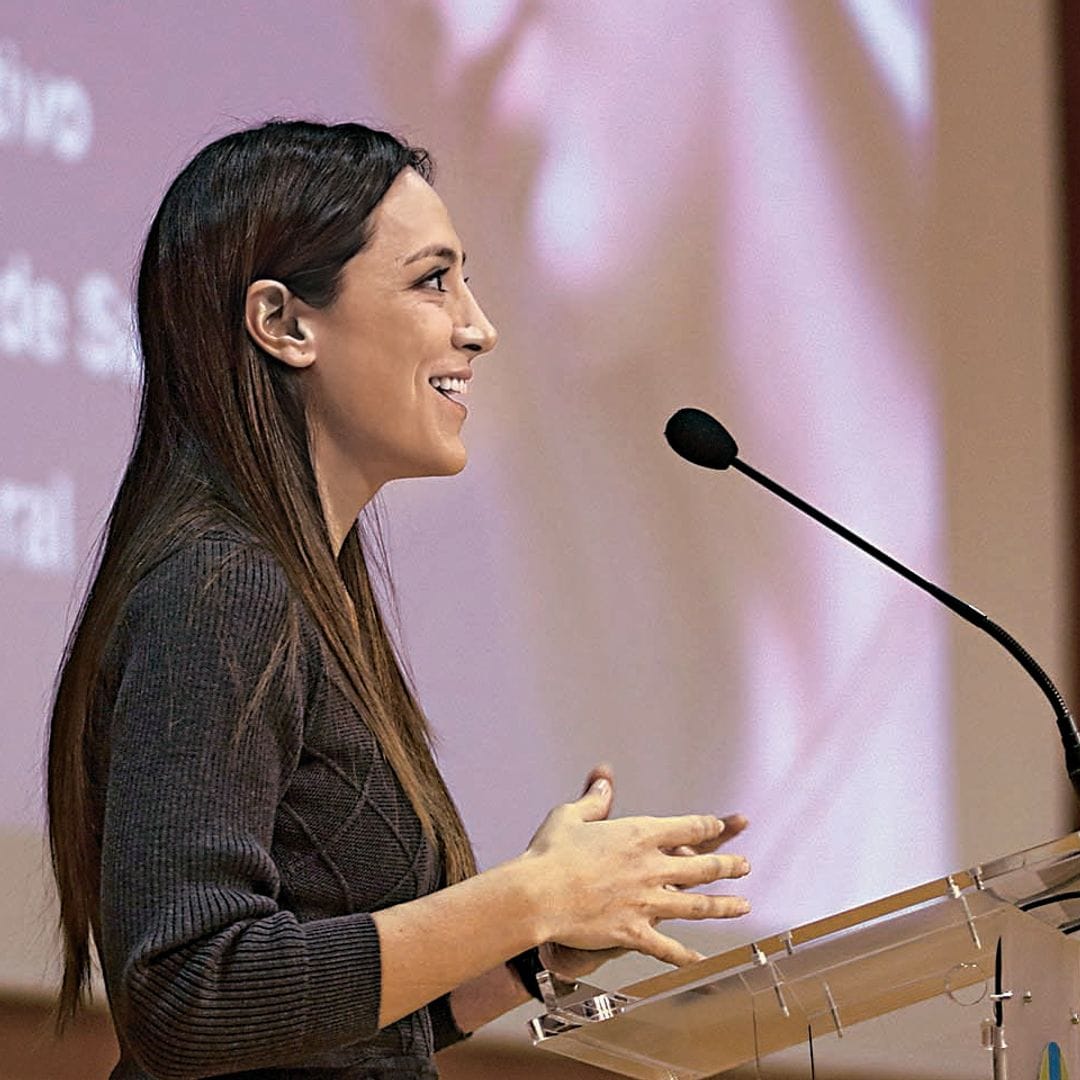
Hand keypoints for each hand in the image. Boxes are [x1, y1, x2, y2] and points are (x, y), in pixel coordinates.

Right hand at [523, 766, 750, 967]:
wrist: (538, 894)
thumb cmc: (550, 852)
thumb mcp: (571, 815)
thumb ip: (594, 799)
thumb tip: (604, 779)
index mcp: (639, 834)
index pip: (686, 828)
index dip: (708, 826)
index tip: (719, 825)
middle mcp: (651, 867)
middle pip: (702, 866)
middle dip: (728, 865)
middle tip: (744, 866)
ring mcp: (646, 902)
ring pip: (697, 905)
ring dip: (724, 906)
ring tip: (743, 906)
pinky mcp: (634, 932)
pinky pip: (666, 947)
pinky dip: (685, 956)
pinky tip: (701, 960)